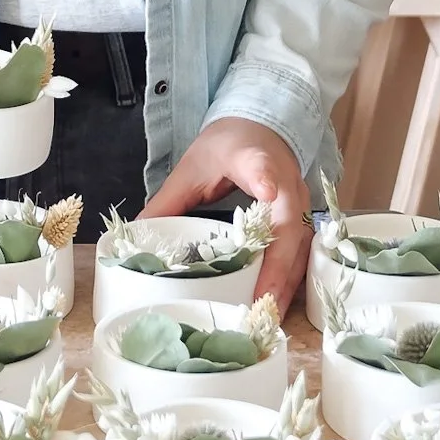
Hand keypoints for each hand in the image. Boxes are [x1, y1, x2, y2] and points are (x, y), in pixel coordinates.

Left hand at [140, 117, 311, 311]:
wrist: (261, 126)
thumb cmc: (226, 147)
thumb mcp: (192, 167)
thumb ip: (169, 200)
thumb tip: (136, 233)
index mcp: (253, 159)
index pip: (260, 166)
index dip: (263, 178)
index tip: (266, 191)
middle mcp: (284, 182)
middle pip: (288, 224)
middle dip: (277, 266)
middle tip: (262, 301)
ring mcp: (300, 201)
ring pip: (300, 244)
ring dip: (288, 280)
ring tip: (269, 313)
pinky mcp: (303, 216)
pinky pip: (302, 251)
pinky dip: (291, 278)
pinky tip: (277, 302)